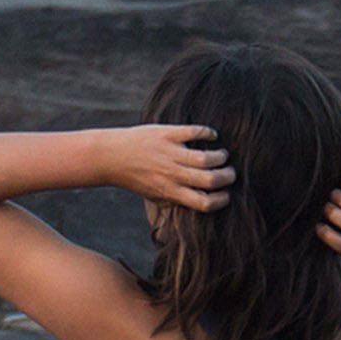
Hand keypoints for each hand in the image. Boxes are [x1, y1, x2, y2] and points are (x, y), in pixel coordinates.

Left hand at [105, 124, 234, 212]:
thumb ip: (174, 202)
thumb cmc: (134, 178)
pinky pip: (195, 132)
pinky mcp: (167, 134)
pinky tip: (212, 135)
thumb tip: (196, 207)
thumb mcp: (153, 196)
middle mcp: (172, 174)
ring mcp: (170, 153)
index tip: (226, 194)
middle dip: (227, 177)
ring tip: (222, 155)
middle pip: (211, 180)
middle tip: (230, 173)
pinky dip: (208, 133)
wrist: (110, 156)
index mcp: (170, 192)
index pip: (204, 202)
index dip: (221, 200)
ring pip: (207, 157)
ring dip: (221, 156)